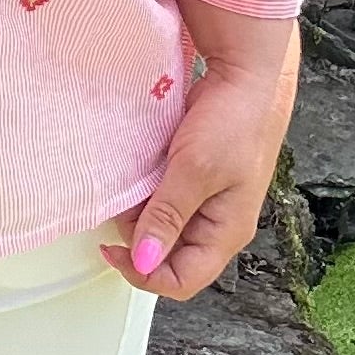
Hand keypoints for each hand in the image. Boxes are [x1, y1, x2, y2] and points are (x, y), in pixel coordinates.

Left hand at [98, 39, 300, 301]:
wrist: (244, 74)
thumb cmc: (232, 121)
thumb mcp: (194, 171)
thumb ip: (167, 217)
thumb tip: (143, 262)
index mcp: (225, 233)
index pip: (181, 280)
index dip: (143, 273)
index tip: (110, 248)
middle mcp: (216, 222)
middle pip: (169, 254)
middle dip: (139, 237)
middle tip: (121, 205)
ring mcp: (206, 198)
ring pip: (163, 224)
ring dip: (140, 210)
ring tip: (129, 183)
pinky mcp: (194, 174)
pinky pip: (163, 196)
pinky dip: (145, 189)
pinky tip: (137, 170)